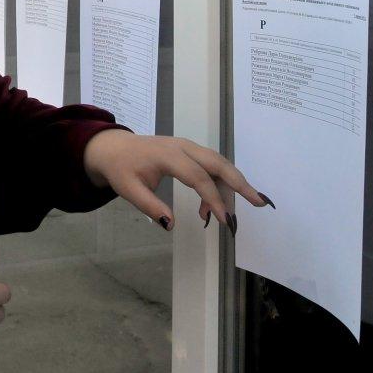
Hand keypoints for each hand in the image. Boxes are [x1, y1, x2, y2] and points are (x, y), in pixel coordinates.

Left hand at [83, 130, 273, 231]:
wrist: (113, 147)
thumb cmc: (121, 168)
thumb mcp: (128, 190)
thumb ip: (150, 207)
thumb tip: (171, 225)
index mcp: (168, 155)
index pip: (198, 177)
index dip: (214, 199)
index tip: (224, 220)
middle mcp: (183, 147)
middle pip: (218, 163)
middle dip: (240, 183)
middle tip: (259, 202)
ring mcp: (188, 147)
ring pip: (219, 163)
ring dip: (231, 185)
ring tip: (232, 213)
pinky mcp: (190, 151)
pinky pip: (211, 165)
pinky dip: (219, 183)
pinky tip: (210, 207)